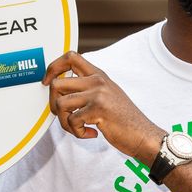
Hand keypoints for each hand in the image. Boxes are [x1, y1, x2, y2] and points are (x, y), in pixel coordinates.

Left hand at [42, 51, 164, 159]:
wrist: (143, 135)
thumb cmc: (125, 119)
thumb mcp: (108, 95)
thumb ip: (88, 87)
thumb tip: (60, 89)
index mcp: (99, 75)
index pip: (70, 56)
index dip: (53, 67)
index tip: (47, 81)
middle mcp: (97, 81)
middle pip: (57, 83)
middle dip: (54, 105)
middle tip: (65, 116)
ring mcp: (98, 94)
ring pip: (60, 104)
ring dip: (64, 122)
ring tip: (78, 128)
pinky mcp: (98, 110)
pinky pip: (72, 121)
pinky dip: (78, 132)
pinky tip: (90, 133)